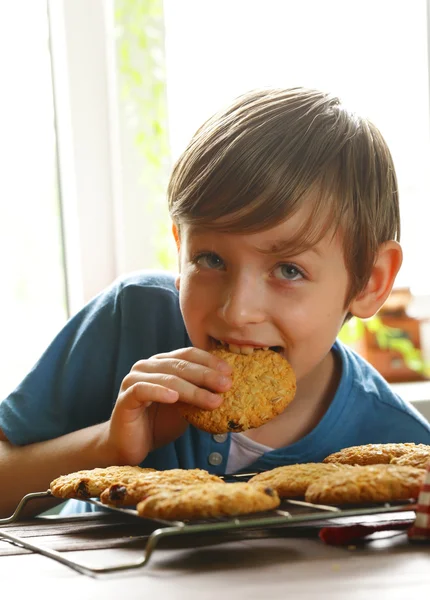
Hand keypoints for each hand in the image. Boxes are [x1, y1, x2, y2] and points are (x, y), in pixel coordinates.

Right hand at [107, 347, 231, 464]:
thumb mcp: (185, 407)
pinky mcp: (125, 397)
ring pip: (167, 378)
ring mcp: (134, 380)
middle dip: (206, 375)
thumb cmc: (159, 423)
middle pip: (180, 365)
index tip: (230, 373)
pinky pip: (143, 390)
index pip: (188, 354)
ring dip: (192, 389)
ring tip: (213, 400)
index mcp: (162, 363)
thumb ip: (199, 394)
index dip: (210, 361)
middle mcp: (147, 366)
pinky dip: (160, 392)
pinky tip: (175, 398)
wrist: (131, 446)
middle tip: (226, 385)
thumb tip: (228, 387)